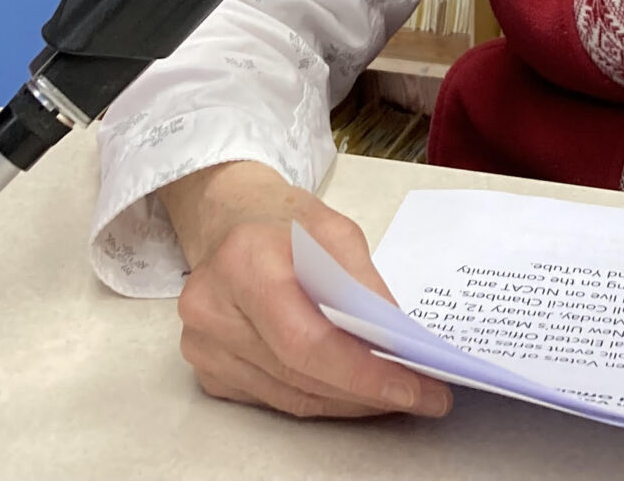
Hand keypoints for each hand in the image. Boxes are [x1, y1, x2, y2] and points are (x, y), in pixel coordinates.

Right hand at [157, 159, 453, 421]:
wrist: (229, 221)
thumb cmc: (282, 223)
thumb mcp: (334, 230)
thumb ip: (363, 284)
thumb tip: (395, 342)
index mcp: (244, 263)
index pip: (306, 340)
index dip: (362, 374)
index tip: (413, 388)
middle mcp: (212, 310)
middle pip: (299, 376)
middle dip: (366, 391)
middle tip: (420, 397)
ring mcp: (203, 345)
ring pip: (290, 397)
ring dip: (347, 402)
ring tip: (394, 396)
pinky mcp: (208, 369)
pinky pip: (275, 399)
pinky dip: (320, 398)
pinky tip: (351, 391)